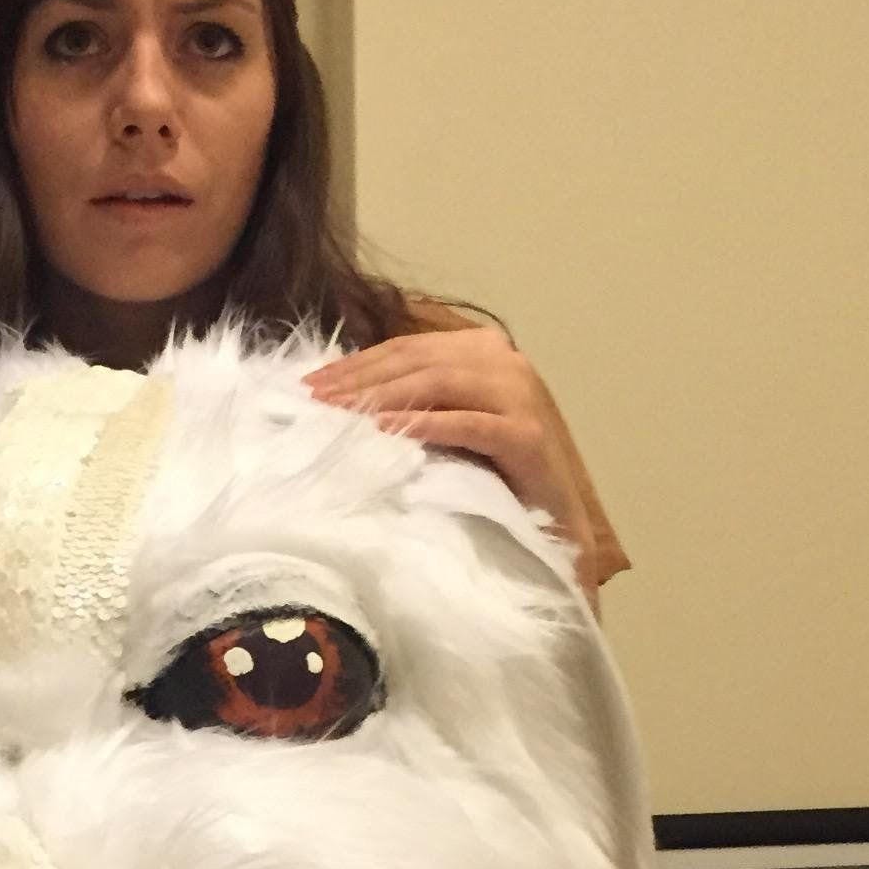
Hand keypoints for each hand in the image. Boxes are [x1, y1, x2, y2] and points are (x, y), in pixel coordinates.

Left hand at [302, 329, 625, 592]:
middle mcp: (506, 362)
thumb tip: (343, 392)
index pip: (409, 348)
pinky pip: (465, 423)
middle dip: (360, 379)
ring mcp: (519, 395)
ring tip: (340, 415)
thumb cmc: (494, 473)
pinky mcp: (525, 435)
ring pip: (438, 383)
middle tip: (314, 400)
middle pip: (418, 361)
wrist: (554, 521)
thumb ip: (416, 397)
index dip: (357, 363)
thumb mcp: (448, 422)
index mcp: (484, 350)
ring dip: (383, 397)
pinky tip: (385, 432)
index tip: (313, 382)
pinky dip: (423, 424)